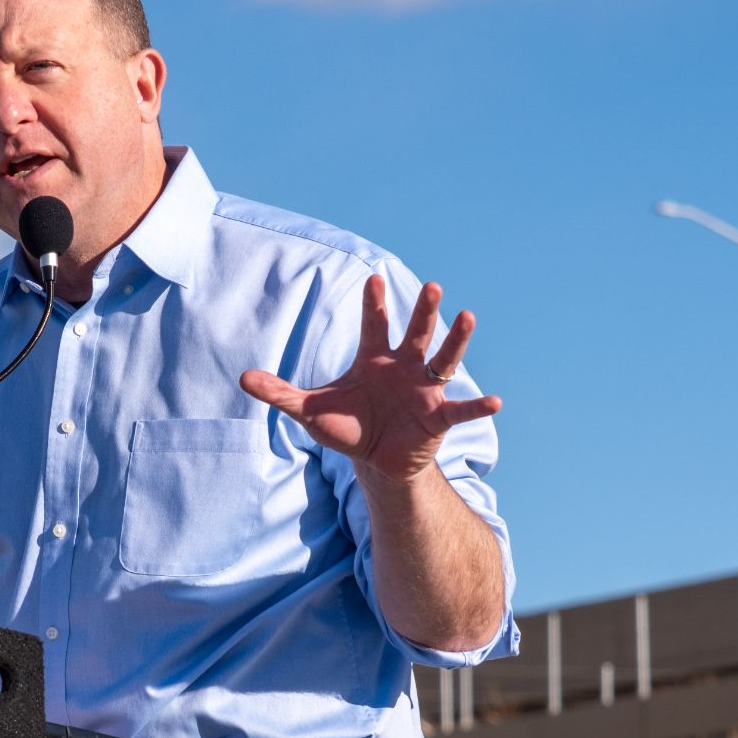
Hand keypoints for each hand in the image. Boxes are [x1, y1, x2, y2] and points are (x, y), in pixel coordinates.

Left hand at [239, 273, 499, 482]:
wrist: (375, 459)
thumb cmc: (347, 426)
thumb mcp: (310, 411)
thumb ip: (280, 393)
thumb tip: (242, 377)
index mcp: (374, 358)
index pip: (374, 325)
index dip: (373, 303)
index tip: (373, 279)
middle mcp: (404, 366)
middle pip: (415, 333)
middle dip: (423, 311)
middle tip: (433, 287)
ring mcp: (425, 389)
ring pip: (444, 360)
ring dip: (456, 340)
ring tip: (468, 317)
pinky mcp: (439, 417)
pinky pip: (461, 410)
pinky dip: (478, 407)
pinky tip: (495, 402)